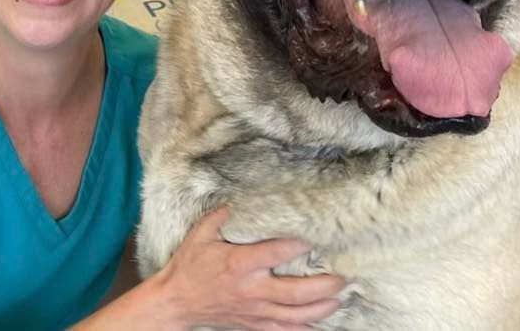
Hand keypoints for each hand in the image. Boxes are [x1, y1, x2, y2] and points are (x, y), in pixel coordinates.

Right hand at [152, 206, 344, 329]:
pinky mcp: (254, 324)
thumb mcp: (200, 235)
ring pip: (296, 316)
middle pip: (297, 293)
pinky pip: (284, 330)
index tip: (316, 236)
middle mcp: (252, 290)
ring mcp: (255, 310)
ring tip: (340, 298)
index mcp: (240, 264)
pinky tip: (321, 321)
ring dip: (322, 308)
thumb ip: (219, 216)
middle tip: (343, 276)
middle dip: (324, 286)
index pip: (277, 253)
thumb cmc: (188, 267)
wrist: (176, 303)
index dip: (299, 244)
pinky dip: (305, 328)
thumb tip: (235, 200)